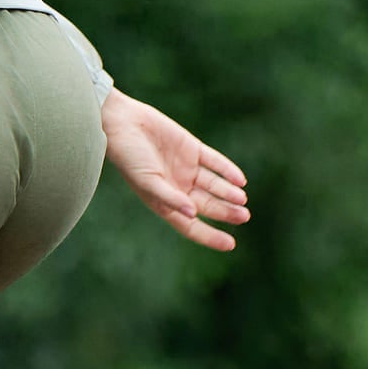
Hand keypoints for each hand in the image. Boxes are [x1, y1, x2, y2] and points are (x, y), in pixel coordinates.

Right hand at [99, 91, 250, 251]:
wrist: (123, 124)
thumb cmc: (129, 157)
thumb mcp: (148, 182)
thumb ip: (170, 198)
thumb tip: (193, 214)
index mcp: (164, 202)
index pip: (191, 225)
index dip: (210, 236)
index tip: (230, 244)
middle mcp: (178, 187)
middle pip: (208, 205)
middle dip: (226, 212)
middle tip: (244, 216)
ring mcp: (186, 168)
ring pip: (214, 185)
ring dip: (229, 193)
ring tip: (242, 199)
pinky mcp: (191, 149)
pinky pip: (215, 162)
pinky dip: (228, 171)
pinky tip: (240, 180)